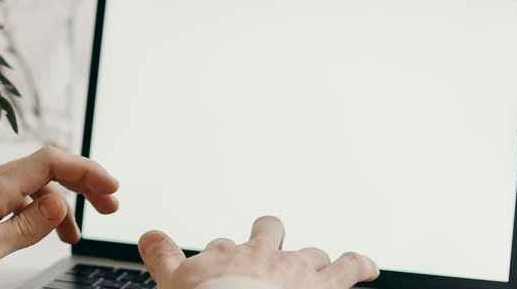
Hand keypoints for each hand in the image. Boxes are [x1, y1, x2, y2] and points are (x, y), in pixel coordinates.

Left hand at [0, 146, 118, 267]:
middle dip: (81, 181)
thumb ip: (23, 227)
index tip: (110, 189)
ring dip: (61, 201)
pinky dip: (38, 210)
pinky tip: (42, 231)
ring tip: (76, 235)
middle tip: (109, 206)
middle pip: (46, 166)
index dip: (85, 170)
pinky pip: (15, 197)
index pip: (49, 161)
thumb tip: (59, 202)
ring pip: (32, 183)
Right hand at [138, 216, 378, 288]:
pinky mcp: (323, 284)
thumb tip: (148, 236)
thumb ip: (162, 256)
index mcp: (227, 256)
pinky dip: (360, 265)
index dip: (222, 256)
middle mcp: (262, 255)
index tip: (221, 262)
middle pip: (268, 233)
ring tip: (320, 264)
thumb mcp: (173, 280)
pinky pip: (349, 268)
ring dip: (312, 259)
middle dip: (269, 237)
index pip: (223, 247)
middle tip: (270, 243)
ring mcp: (293, 269)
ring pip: (308, 253)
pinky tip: (368, 267)